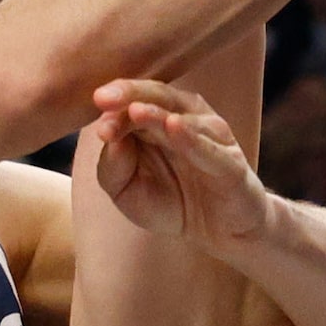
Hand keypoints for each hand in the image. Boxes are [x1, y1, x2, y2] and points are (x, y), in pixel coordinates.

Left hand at [88, 80, 273, 246]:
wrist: (219, 232)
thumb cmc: (172, 202)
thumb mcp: (128, 192)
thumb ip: (112, 168)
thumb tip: (108, 139)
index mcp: (157, 119)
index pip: (132, 101)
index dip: (113, 107)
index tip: (95, 116)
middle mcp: (186, 118)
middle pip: (158, 96)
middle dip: (130, 94)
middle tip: (104, 97)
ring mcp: (211, 138)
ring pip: (183, 117)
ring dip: (157, 113)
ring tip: (135, 110)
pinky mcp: (231, 163)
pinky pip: (210, 149)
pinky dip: (193, 138)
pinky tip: (175, 127)